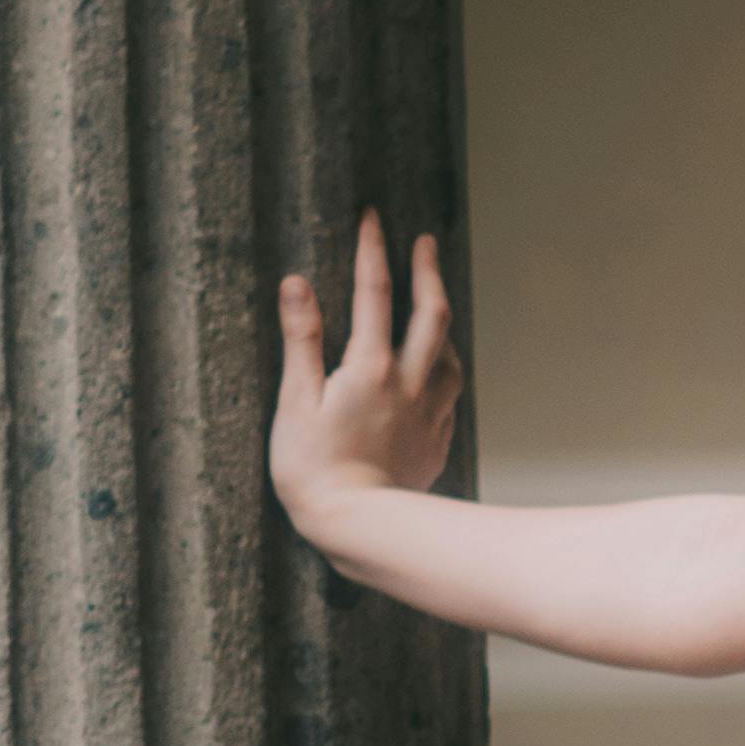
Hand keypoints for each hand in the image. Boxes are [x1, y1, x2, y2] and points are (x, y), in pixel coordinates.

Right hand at [272, 215, 460, 538]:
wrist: (360, 527)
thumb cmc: (314, 469)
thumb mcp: (295, 401)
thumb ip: (301, 339)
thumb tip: (297, 283)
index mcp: (370, 368)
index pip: (373, 293)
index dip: (372, 251)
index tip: (373, 218)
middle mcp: (409, 384)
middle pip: (431, 314)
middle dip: (428, 272)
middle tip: (425, 243)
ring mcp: (429, 414)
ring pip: (449, 354)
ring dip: (443, 323)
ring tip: (433, 306)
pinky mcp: (436, 441)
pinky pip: (449, 394)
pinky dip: (444, 370)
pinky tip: (438, 372)